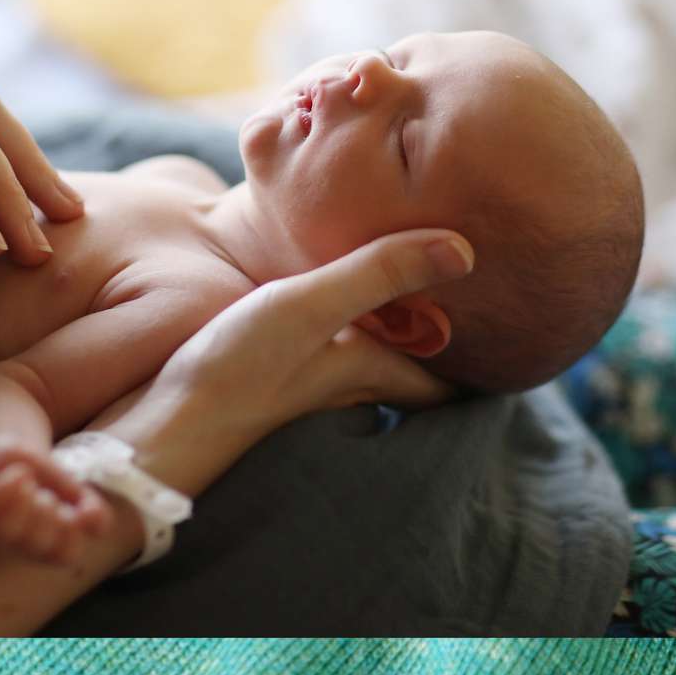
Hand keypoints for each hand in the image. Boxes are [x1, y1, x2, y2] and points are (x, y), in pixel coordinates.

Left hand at [0, 436, 111, 565]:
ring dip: (25, 500)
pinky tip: (14, 475)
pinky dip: (4, 487)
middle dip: (47, 511)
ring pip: (9, 530)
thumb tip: (93, 522)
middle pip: (38, 543)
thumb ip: (90, 507)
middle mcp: (16, 546)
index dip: (71, 530)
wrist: (9, 451)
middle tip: (45, 493)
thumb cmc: (41, 475)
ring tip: (28, 481)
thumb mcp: (70, 488)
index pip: (65, 554)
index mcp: (45, 546)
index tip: (70, 507)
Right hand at [90, 228, 475, 500]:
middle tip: (477, 304)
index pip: (448, 381)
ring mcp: (304, 379)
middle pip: (412, 369)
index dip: (484, 365)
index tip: (520, 335)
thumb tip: (465, 249)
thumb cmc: (237, 370)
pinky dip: (342, 323)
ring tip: (415, 294)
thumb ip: (378, 273)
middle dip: (442, 343)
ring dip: (392, 331)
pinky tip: (328, 297)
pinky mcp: (265, 369)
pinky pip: (323, 344)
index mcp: (371, 371)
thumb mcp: (311, 307)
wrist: (156, 425)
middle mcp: (345, 381)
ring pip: (367, 357)